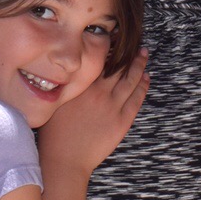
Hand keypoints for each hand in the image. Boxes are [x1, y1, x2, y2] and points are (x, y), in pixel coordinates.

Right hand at [37, 53, 149, 176]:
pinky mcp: (122, 122)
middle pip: (119, 66)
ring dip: (139, 65)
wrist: (64, 161)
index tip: (115, 38)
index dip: (110, 47)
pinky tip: (146, 78)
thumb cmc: (54, 134)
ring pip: (131, 80)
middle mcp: (100, 93)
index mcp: (83, 86)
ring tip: (144, 54)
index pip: (101, 59)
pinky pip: (136, 99)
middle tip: (135, 43)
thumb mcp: (56, 102)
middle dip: (129, 52)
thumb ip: (67, 84)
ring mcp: (113, 107)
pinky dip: (143, 87)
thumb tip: (72, 69)